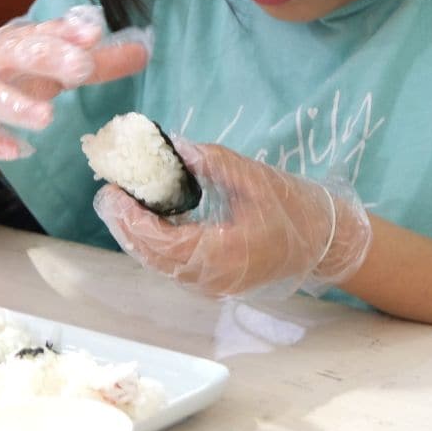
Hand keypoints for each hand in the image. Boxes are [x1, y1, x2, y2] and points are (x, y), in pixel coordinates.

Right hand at [0, 5, 149, 173]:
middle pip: (22, 53)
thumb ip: (99, 61)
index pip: (48, 31)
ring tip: (47, 118)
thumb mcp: (53, 65)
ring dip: (19, 107)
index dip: (70, 32)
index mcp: (23, 41)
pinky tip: (16, 151)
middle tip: (82, 67)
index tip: (94, 34)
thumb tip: (146, 51)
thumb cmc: (13, 75)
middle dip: (50, 57)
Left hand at [93, 140, 372, 298]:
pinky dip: (154, 242)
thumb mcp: (253, 177)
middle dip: (126, 227)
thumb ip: (211, 162)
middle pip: (154, 258)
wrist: (322, 241)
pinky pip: (173, 265)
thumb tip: (172, 144)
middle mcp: (213, 279)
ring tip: (121, 202)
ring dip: (137, 235)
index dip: (133, 220)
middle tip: (109, 193)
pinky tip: (147, 217)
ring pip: (160, 265)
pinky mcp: (212, 282)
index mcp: (225, 255)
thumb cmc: (292, 207)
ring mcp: (212, 285)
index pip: (163, 243)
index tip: (114, 192)